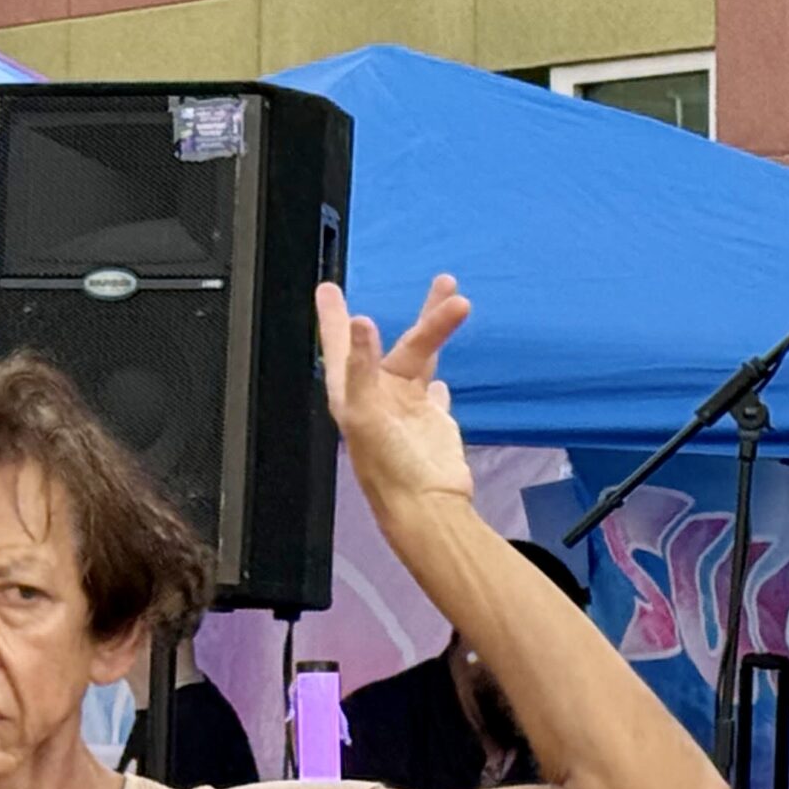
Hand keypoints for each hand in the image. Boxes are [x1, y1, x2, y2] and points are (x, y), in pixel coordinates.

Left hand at [318, 276, 475, 515]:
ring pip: (422, 357)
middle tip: (445, 283)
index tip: (327, 288)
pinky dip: (436, 375)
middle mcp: (377, 398)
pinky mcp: (431, 421)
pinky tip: (439, 369)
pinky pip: (432, 389)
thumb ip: (362, 366)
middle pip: (396, 345)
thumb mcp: (365, 413)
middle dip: (424, 315)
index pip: (339, 347)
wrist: (427, 506)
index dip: (334, 318)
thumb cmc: (388, 466)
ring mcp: (406, 409)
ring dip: (440, 331)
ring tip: (462, 302)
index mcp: (352, 395)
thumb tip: (363, 321)